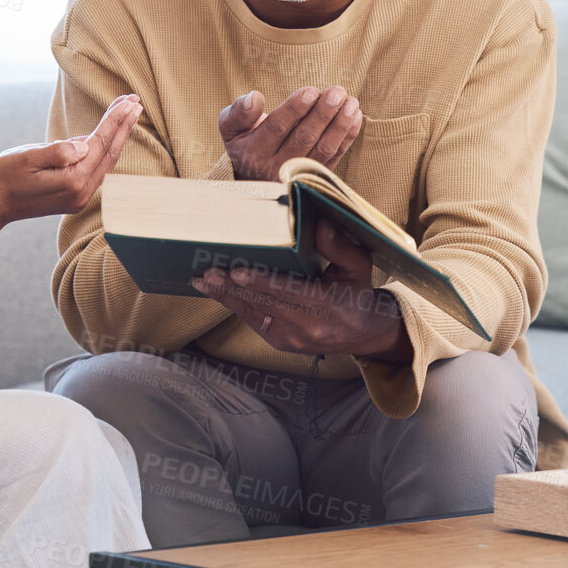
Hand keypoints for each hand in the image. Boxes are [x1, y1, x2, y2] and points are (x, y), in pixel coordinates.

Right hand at [0, 94, 141, 246]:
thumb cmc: (6, 176)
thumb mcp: (26, 157)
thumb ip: (57, 151)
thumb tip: (84, 144)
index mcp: (72, 181)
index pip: (101, 144)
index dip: (115, 120)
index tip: (129, 101)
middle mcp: (82, 192)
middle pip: (109, 152)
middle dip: (124, 125)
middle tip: (135, 101)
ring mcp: (80, 197)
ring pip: (106, 161)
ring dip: (118, 136)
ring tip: (127, 113)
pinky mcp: (76, 196)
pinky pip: (98, 169)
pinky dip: (106, 149)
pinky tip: (109, 135)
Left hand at [190, 219, 412, 360]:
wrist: (364, 332)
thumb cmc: (357, 292)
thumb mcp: (358, 266)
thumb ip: (338, 246)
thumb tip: (320, 223)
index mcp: (327, 305)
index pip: (289, 292)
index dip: (261, 282)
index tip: (237, 271)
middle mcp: (307, 326)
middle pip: (264, 303)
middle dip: (233, 287)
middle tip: (209, 272)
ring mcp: (292, 339)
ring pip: (253, 314)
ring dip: (226, 297)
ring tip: (204, 281)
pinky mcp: (282, 343)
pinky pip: (254, 321)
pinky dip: (235, 305)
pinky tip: (218, 292)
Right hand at [219, 85, 362, 180]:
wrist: (254, 178)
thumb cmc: (245, 142)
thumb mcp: (231, 128)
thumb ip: (238, 112)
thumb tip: (254, 97)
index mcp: (254, 152)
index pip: (277, 128)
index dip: (295, 109)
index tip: (310, 91)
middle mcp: (276, 167)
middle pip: (304, 138)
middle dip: (323, 113)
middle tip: (336, 92)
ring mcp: (299, 175)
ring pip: (323, 149)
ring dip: (339, 125)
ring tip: (350, 102)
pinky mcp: (316, 178)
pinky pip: (335, 157)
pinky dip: (347, 137)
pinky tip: (354, 116)